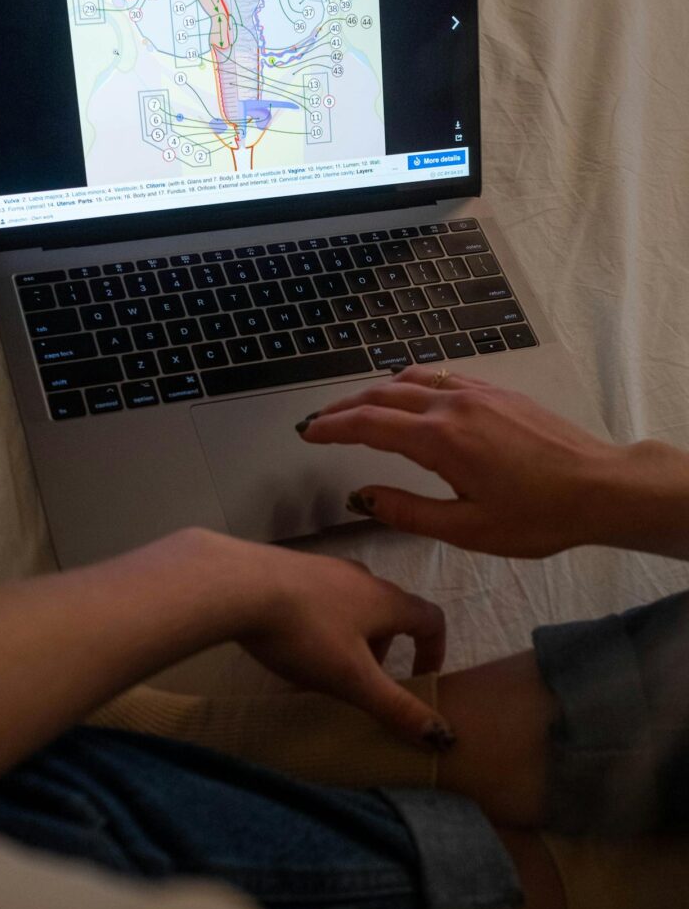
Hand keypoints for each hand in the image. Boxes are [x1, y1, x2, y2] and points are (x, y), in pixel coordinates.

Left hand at [209, 533, 447, 744]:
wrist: (237, 584)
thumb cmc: (304, 632)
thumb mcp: (352, 678)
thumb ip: (395, 706)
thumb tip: (441, 735)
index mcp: (385, 600)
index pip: (430, 618)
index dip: (434, 650)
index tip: (421, 679)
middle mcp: (361, 577)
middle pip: (388, 613)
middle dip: (381, 652)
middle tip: (359, 683)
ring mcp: (325, 567)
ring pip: (351, 606)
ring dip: (348, 640)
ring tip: (319, 671)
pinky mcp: (292, 567)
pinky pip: (319, 599)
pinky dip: (319, 626)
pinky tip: (288, 647)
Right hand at [298, 367, 637, 557]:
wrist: (600, 487)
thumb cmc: (538, 517)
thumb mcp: (467, 530)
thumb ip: (407, 512)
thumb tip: (361, 497)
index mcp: (440, 440)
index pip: (369, 424)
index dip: (332, 427)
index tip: (306, 433)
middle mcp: (453, 405)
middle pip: (383, 395)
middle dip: (345, 407)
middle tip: (318, 421)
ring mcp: (477, 392)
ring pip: (411, 379)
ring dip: (375, 391)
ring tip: (354, 409)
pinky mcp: (497, 392)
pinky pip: (440, 378)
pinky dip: (409, 384)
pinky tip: (407, 397)